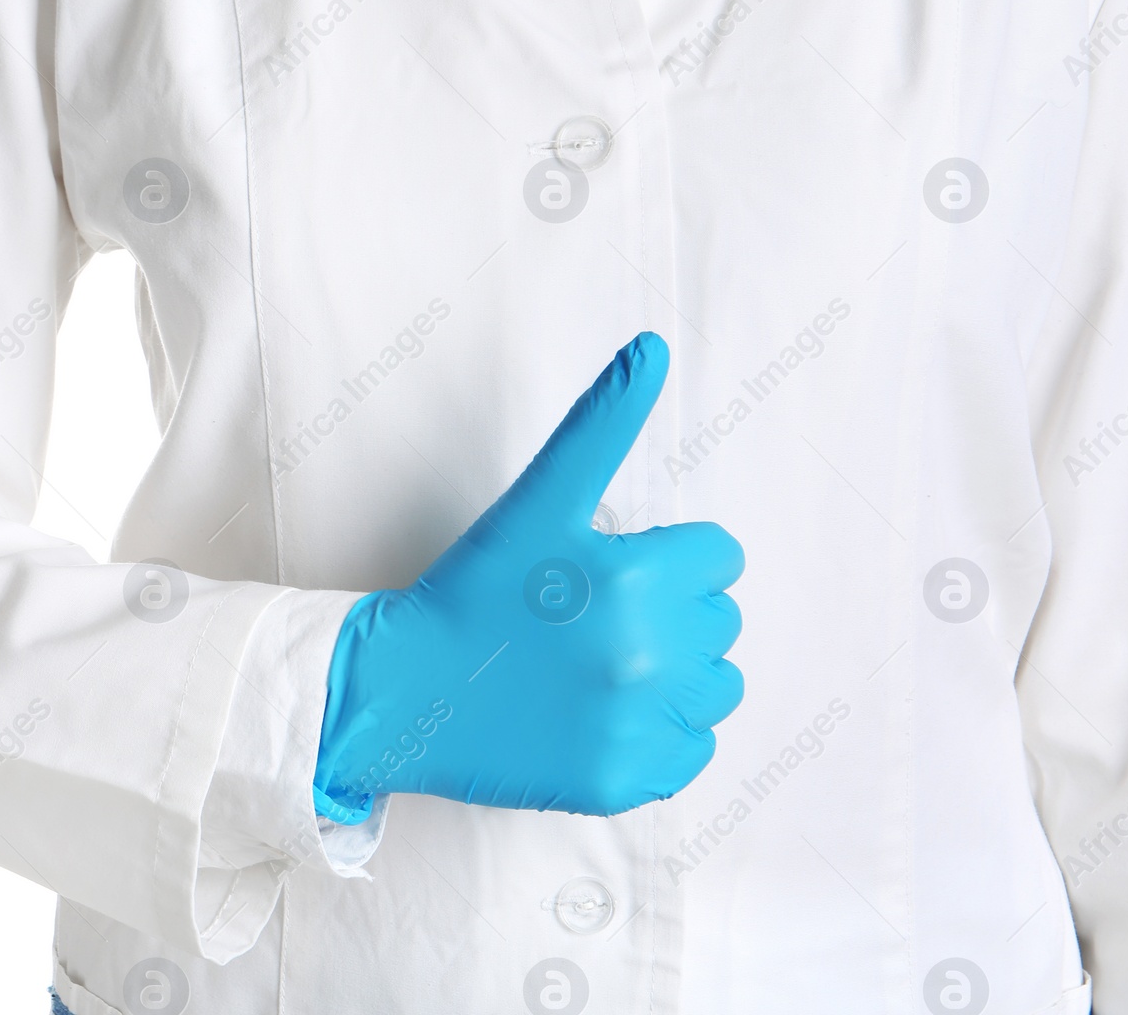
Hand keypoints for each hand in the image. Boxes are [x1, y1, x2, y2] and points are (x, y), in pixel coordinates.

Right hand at [313, 332, 744, 818]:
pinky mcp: (624, 783)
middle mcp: (647, 657)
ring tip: (603, 665)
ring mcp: (637, 727)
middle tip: (595, 619)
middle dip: (673, 613)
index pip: (721, 559)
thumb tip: (654, 345)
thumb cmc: (472, 590)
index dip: (669, 558)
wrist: (406, 691)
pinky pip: (692, 753)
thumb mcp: (538, 502)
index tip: (612, 572)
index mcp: (635, 579)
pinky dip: (658, 736)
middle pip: (721, 623)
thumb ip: (603, 423)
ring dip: (677, 675)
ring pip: (718, 690)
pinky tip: (601, 714)